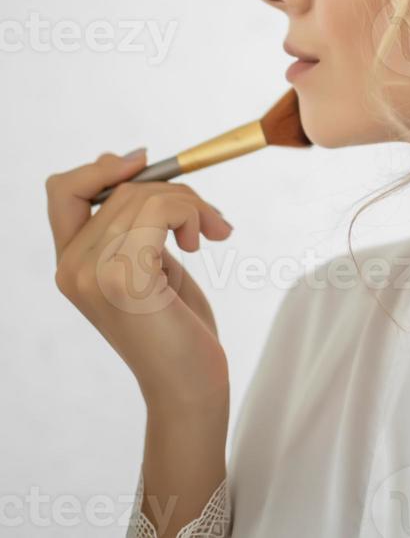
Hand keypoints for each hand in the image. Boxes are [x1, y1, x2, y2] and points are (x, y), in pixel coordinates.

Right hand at [46, 150, 232, 409]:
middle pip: (122, 187)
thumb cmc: (175, 327)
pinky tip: (202, 242)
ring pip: (146, 195)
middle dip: (175, 191)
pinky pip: (162, 209)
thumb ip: (132, 221)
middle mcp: (72, 267)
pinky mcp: (124, 277)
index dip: (101, 167)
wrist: (188, 387)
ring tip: (210, 233)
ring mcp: (93, 273)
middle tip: (209, 220)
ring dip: (191, 204)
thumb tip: (125, 159)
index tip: (145, 161)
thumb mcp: (148, 262)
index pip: (63, 190)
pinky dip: (192, 213)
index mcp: (71, 264)